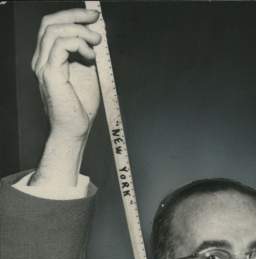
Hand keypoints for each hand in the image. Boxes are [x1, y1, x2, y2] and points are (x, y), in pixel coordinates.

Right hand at [30, 8, 102, 185]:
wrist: (75, 129)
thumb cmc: (81, 106)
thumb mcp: (89, 73)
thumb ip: (88, 54)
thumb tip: (96, 35)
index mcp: (49, 57)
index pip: (53, 25)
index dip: (72, 15)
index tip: (93, 16)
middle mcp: (41, 58)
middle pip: (49, 22)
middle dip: (74, 15)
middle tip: (95, 18)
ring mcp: (43, 65)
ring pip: (53, 31)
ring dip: (79, 31)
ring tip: (97, 42)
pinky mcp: (49, 73)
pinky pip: (60, 46)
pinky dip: (78, 45)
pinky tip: (91, 57)